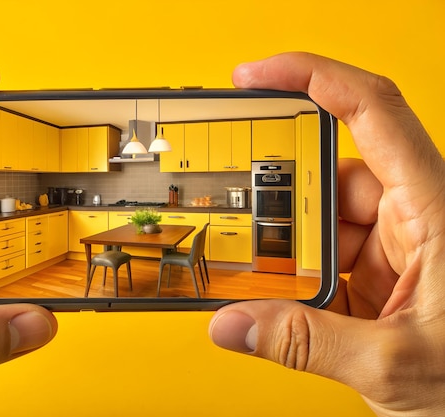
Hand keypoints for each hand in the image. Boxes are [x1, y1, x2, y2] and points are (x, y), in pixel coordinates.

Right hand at [209, 52, 444, 415]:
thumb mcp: (395, 363)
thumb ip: (307, 343)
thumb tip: (234, 324)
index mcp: (435, 210)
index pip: (372, 112)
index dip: (312, 77)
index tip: (257, 75)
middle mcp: (415, 216)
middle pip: (334, 175)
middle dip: (284, 196)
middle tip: (242, 212)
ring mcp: (397, 246)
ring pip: (325, 221)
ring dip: (290, 247)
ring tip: (260, 273)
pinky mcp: (383, 273)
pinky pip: (329, 255)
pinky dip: (300, 274)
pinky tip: (284, 296)